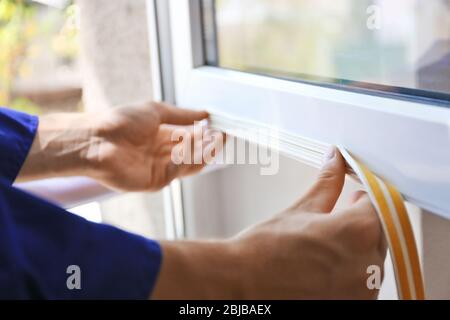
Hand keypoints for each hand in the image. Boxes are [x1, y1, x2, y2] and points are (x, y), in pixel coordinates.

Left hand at [18, 102, 222, 190]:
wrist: (98, 140)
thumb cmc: (120, 122)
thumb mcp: (156, 111)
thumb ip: (182, 115)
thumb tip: (205, 114)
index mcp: (162, 137)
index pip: (190, 138)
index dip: (206, 133)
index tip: (220, 127)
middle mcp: (162, 153)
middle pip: (193, 152)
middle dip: (209, 144)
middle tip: (222, 135)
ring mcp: (160, 169)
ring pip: (189, 163)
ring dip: (203, 153)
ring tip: (215, 141)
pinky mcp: (155, 182)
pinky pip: (178, 172)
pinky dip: (188, 161)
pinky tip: (194, 149)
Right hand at [153, 147, 386, 298]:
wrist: (243, 282)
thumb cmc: (266, 249)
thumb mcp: (302, 209)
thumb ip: (328, 182)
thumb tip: (335, 159)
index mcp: (358, 231)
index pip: (381, 206)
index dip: (367, 198)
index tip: (356, 196)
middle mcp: (367, 265)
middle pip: (380, 234)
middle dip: (362, 223)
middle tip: (338, 218)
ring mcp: (361, 292)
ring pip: (372, 260)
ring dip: (358, 248)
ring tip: (327, 244)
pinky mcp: (352, 305)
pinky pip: (362, 283)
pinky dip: (350, 272)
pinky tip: (326, 265)